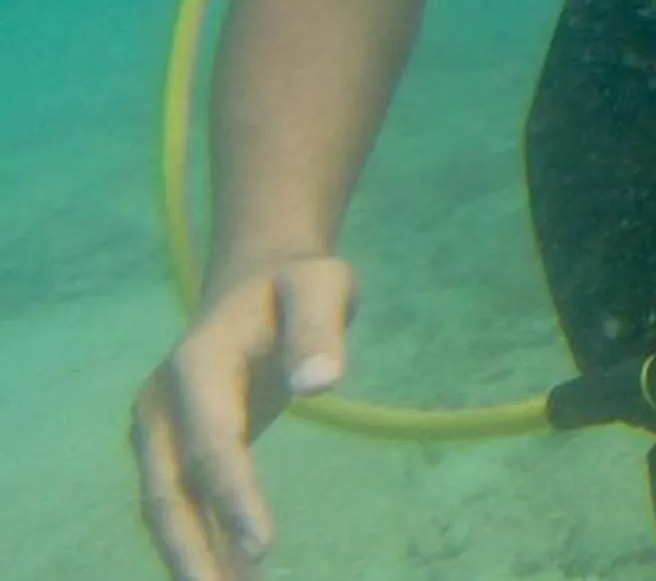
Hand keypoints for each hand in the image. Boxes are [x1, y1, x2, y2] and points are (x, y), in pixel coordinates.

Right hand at [131, 253, 355, 579]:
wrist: (255, 280)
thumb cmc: (296, 285)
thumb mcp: (320, 286)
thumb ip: (319, 329)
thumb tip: (320, 381)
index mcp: (196, 366)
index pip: (212, 443)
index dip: (233, 497)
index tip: (262, 546)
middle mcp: (163, 406)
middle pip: (169, 491)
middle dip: (193, 552)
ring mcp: (159, 430)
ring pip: (168, 506)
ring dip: (194, 557)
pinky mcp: (170, 449)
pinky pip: (182, 503)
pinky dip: (202, 541)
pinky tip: (233, 576)